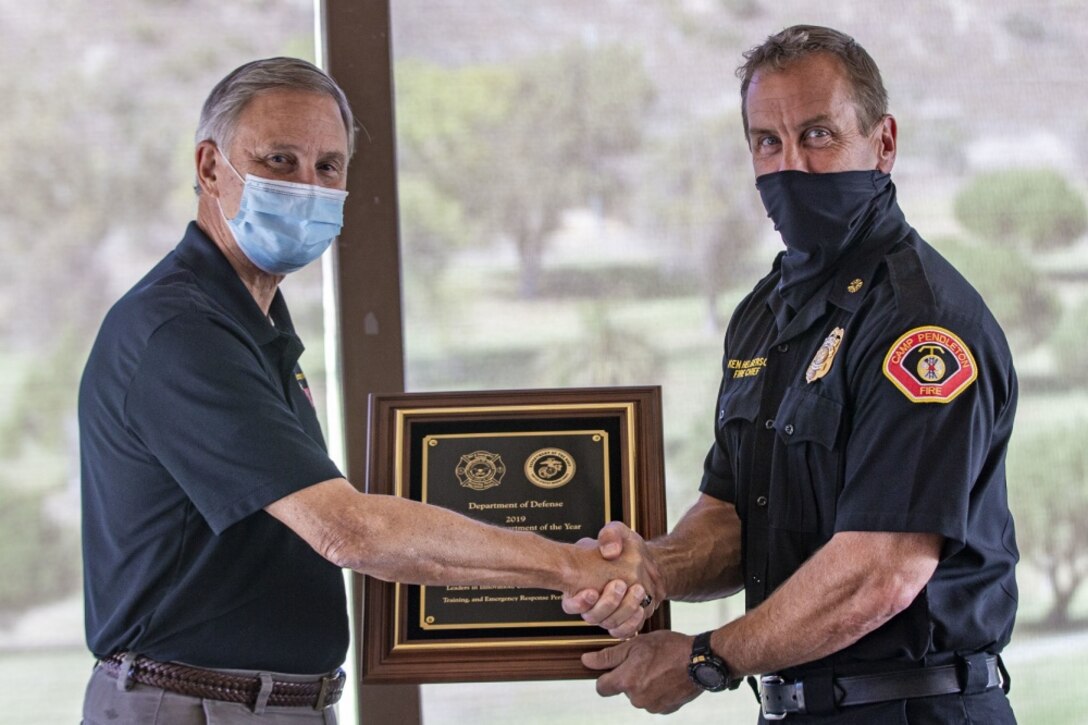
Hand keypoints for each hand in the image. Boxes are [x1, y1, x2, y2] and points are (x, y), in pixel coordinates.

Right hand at [562, 522, 661, 638]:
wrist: (645, 563)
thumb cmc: (626, 549)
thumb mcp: (618, 532)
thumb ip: (610, 534)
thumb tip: (609, 552)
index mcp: (580, 585)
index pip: (569, 604)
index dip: (578, 603)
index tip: (591, 591)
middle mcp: (591, 605)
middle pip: (592, 617)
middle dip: (607, 603)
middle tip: (620, 584)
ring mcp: (607, 616)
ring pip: (609, 624)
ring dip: (623, 610)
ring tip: (637, 591)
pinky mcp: (623, 622)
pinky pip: (624, 632)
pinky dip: (631, 623)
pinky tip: (640, 609)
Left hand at [582, 630, 701, 713]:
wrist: (700, 660)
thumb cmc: (668, 648)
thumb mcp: (635, 644)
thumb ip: (609, 656)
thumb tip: (586, 661)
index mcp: (626, 682)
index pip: (601, 688)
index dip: (605, 677)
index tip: (614, 668)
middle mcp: (637, 699)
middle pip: (623, 690)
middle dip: (630, 677)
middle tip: (645, 661)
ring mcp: (652, 707)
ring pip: (640, 695)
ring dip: (645, 684)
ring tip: (659, 667)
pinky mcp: (667, 710)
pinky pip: (655, 701)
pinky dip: (658, 691)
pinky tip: (667, 677)